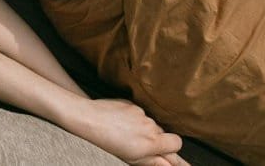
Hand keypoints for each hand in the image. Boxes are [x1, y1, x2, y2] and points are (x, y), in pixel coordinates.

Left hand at [66, 98, 187, 165]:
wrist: (88, 118)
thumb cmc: (107, 141)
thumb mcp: (132, 158)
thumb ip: (154, 161)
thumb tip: (170, 165)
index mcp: (152, 142)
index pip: (176, 144)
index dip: (173, 149)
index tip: (171, 153)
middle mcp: (150, 126)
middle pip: (162, 134)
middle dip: (155, 140)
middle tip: (139, 145)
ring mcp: (141, 113)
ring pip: (149, 124)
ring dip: (142, 129)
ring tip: (124, 134)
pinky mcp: (131, 104)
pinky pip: (138, 114)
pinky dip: (132, 119)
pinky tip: (119, 123)